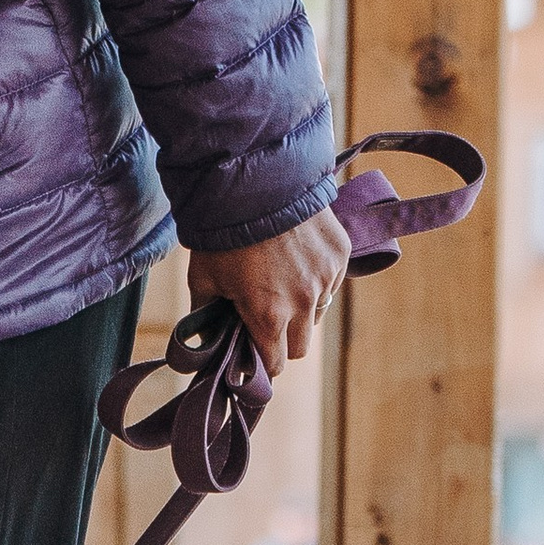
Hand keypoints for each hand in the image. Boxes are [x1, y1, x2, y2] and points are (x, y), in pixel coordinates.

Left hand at [187, 207, 350, 375]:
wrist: (254, 181)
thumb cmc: (222, 231)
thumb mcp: (203, 277)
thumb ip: (206, 315)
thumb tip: (204, 340)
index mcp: (268, 316)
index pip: (274, 363)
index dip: (261, 362)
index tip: (252, 351)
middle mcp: (304, 303)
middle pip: (299, 347)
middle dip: (281, 340)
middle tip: (263, 317)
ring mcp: (326, 278)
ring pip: (317, 315)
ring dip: (301, 310)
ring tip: (278, 281)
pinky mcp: (340, 255)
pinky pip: (330, 283)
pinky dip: (316, 280)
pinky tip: (295, 258)